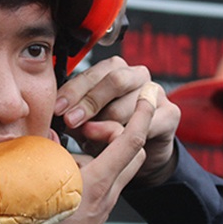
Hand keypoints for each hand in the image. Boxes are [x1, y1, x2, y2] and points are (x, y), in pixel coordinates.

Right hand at [29, 90, 155, 223]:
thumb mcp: (38, 187)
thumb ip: (45, 156)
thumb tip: (49, 135)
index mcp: (96, 183)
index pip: (130, 142)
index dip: (142, 116)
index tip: (147, 98)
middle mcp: (107, 193)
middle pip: (134, 154)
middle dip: (126, 133)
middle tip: (98, 127)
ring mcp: (104, 205)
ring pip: (118, 169)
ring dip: (103, 154)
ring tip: (69, 156)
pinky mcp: (97, 214)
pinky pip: (104, 184)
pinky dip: (93, 172)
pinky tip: (65, 176)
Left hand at [54, 56, 180, 187]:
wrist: (139, 154)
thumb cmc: (106, 132)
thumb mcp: (84, 122)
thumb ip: (72, 114)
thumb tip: (53, 116)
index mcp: (113, 69)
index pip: (92, 73)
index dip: (72, 91)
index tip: (57, 109)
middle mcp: (136, 75)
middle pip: (113, 80)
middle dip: (89, 102)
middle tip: (71, 121)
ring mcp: (155, 92)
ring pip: (128, 105)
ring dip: (106, 123)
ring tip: (89, 136)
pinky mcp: (170, 113)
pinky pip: (147, 124)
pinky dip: (128, 134)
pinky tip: (114, 142)